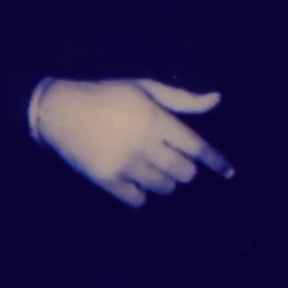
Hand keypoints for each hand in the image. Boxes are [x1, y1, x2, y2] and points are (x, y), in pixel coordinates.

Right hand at [33, 77, 232, 208]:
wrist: (58, 109)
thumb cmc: (106, 94)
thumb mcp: (144, 87)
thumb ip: (182, 99)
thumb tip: (217, 99)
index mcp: (156, 119)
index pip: (196, 147)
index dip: (216, 161)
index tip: (229, 172)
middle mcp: (144, 144)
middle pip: (184, 172)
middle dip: (184, 169)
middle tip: (170, 159)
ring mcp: (125, 163)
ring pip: (164, 187)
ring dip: (164, 181)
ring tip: (149, 167)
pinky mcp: (106, 179)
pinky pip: (137, 200)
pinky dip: (140, 194)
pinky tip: (133, 181)